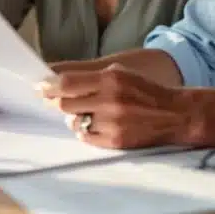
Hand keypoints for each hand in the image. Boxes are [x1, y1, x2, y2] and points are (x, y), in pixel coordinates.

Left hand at [38, 64, 191, 148]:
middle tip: (55, 101)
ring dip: (76, 117)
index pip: (67, 82)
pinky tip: (98, 124)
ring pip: (74, 122)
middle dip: (58, 102)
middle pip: (65, 104)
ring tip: (89, 112)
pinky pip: (86, 137)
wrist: (174, 114)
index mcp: (111, 78)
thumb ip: (91, 76)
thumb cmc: (145, 91)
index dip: (49, 86)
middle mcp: (109, 100)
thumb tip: (59, 82)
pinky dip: (87, 131)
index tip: (40, 88)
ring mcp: (112, 122)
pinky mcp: (115, 141)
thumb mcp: (120, 73)